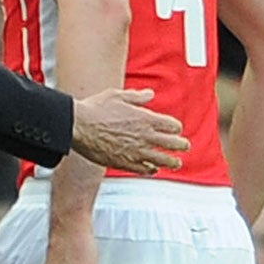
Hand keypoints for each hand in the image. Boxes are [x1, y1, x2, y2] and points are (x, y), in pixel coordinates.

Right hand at [70, 88, 187, 174]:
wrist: (79, 126)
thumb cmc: (96, 108)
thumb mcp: (118, 95)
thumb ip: (137, 96)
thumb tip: (149, 94)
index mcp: (146, 118)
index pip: (172, 125)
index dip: (176, 127)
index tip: (176, 129)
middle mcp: (145, 136)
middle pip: (173, 143)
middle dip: (181, 145)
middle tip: (185, 146)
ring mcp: (136, 151)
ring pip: (163, 160)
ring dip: (172, 162)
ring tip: (177, 163)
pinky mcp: (125, 163)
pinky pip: (145, 169)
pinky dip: (151, 169)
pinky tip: (153, 169)